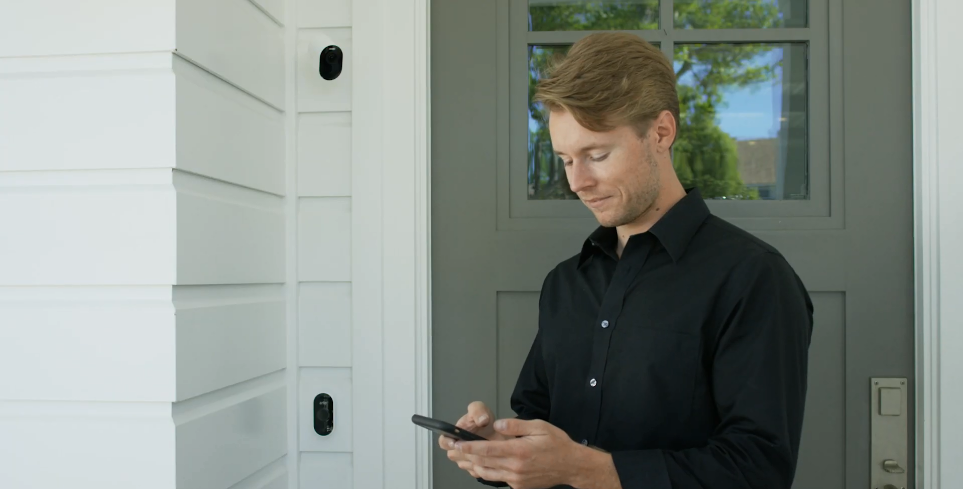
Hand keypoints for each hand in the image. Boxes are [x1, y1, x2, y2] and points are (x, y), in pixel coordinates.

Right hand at [438, 402, 509, 477]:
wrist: (498, 431)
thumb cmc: (484, 420)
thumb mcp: (480, 409)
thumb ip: (478, 411)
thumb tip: (482, 420)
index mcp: (453, 435)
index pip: (443, 442)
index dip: (447, 443)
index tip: (454, 443)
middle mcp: (457, 449)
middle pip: (453, 455)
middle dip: (462, 452)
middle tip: (473, 448)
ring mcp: (465, 460)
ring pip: (464, 464)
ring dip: (472, 459)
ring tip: (484, 453)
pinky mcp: (475, 469)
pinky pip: (475, 471)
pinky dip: (481, 466)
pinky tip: (489, 459)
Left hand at [454, 418, 589, 488]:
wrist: (571, 466)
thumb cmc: (557, 444)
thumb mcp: (539, 427)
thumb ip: (516, 426)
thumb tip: (497, 425)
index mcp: (518, 451)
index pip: (487, 449)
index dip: (469, 447)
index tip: (457, 443)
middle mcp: (515, 468)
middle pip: (483, 462)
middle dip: (466, 456)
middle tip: (452, 450)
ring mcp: (516, 479)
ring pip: (488, 474)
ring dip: (473, 466)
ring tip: (461, 459)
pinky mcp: (519, 486)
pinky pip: (499, 479)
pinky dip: (487, 473)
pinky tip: (481, 466)